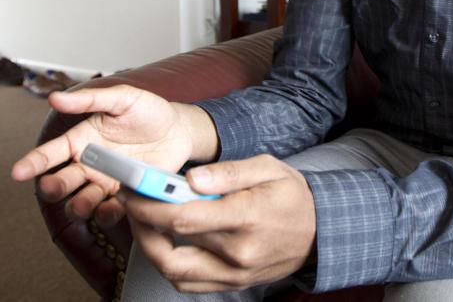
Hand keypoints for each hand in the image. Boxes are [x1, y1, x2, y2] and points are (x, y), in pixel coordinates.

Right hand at [10, 84, 213, 225]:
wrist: (178, 129)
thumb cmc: (148, 111)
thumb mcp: (123, 98)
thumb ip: (91, 100)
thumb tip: (55, 97)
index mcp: (81, 140)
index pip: (50, 153)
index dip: (33, 163)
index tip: (17, 172)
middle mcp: (88, 165)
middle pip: (62, 182)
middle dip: (54, 187)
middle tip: (53, 186)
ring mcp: (106, 182)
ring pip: (82, 201)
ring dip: (78, 205)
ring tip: (83, 203)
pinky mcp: (126, 196)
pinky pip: (111, 211)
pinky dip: (108, 213)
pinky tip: (112, 207)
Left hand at [123, 155, 316, 293]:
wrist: (321, 231)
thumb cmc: (292, 195)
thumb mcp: (269, 168)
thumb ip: (229, 172)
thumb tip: (192, 179)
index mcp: (247, 216)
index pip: (184, 217)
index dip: (150, 204)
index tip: (134, 189)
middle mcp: (238, 252)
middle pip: (171, 248)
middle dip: (141, 225)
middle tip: (132, 204)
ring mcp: (235, 274)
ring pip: (174, 272)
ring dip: (151, 248)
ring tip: (146, 222)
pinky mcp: (233, 285)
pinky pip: (189, 285)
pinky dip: (170, 266)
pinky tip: (167, 242)